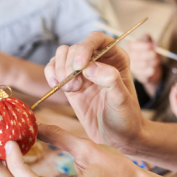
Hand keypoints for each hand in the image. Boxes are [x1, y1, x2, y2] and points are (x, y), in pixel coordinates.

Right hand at [44, 32, 145, 152]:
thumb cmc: (126, 117)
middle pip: (76, 47)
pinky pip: (54, 68)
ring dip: (60, 70)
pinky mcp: (70, 82)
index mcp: (116, 57)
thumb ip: (110, 80)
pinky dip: (50, 74)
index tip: (78, 65)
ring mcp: (82, 71)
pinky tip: (56, 86)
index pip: (97, 39)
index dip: (85, 47)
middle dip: (70, 65)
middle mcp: (98, 60)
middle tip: (75, 86)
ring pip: (62, 55)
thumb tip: (90, 66)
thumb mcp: (122, 100)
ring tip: (70, 89)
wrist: (118, 137)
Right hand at [127, 35, 162, 95]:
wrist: (152, 68)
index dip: (146, 46)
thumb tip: (148, 38)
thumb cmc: (149, 52)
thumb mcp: (149, 43)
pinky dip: (153, 69)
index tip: (155, 45)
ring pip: (145, 64)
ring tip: (156, 61)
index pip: (134, 46)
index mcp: (129, 47)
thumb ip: (147, 39)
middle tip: (156, 55)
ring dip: (153, 62)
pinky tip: (153, 68)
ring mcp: (133, 68)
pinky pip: (148, 72)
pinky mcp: (139, 77)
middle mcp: (128, 58)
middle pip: (140, 56)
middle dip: (151, 55)